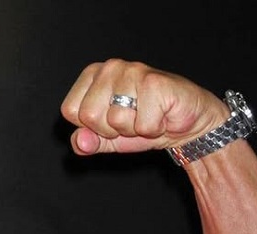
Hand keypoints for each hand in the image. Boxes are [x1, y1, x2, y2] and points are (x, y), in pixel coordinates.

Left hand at [60, 59, 229, 155]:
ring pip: (115, 120)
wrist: (187, 124)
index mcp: (92, 75)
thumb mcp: (108, 138)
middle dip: (111, 129)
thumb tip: (80, 143)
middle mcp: (110, 67)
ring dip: (134, 129)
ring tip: (147, 116)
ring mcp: (132, 71)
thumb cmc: (145, 125)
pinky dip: (153, 128)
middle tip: (132, 120)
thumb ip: (88, 142)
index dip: (90, 127)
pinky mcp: (155, 83)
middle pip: (89, 116)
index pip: (69, 111)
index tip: (110, 121)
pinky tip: (161, 116)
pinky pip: (142, 124)